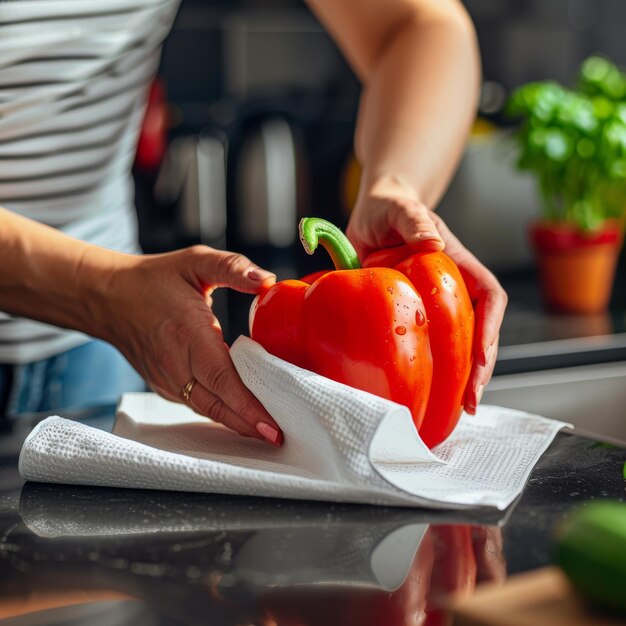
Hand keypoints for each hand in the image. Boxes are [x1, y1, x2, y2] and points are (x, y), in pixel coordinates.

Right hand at [96, 245, 282, 445]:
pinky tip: (242, 415)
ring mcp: (165, 378)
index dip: (247, 406)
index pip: (221, 379)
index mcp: (187, 333)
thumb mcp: (196, 261)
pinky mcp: (163, 385)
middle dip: (249, 424)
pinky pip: (196, 404)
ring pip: (207, 410)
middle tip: (281, 436)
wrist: (108, 297)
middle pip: (216, 405)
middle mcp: (174, 363)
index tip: (272, 424)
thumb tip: (268, 281)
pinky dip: (220, 413)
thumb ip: (233, 268)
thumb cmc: (155, 279)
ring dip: (236, 423)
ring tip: (268, 430)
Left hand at [347, 186, 506, 413]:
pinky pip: (431, 342)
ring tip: (460, 407)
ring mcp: (434, 303)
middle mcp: (452, 287)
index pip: (489, 296)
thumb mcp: (400, 208)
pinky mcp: (414, 313)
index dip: (491, 328)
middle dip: (482, 365)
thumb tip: (434, 243)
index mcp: (456, 263)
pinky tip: (430, 391)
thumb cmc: (389, 207)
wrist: (372, 214)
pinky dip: (435, 368)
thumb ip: (413, 220)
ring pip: (460, 342)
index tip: (482, 357)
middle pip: (480, 329)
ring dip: (463, 374)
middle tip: (472, 400)